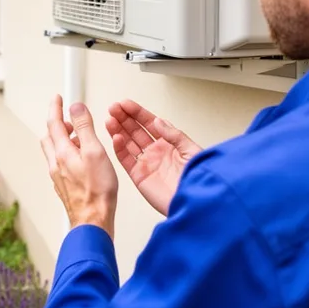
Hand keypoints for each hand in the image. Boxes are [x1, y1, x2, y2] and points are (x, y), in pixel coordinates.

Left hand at [40, 95, 118, 238]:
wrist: (93, 221)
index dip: (55, 108)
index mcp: (62, 153)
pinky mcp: (65, 187)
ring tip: (78, 137)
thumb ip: (84, 128)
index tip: (57, 98)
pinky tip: (80, 160)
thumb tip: (75, 107)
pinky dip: (67, 154)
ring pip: (54, 152)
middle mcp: (56, 164)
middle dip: (57, 124)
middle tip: (68, 118)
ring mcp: (59, 177)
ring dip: (62, 140)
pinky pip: (60, 164)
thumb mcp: (94, 152)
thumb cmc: (97, 191)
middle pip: (50, 138)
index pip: (53, 123)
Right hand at [105, 100, 201, 215]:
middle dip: (124, 118)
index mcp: (169, 143)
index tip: (125, 104)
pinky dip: (119, 149)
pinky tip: (115, 137)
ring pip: (128, 143)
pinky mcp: (139, 177)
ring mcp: (147, 164)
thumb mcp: (190, 150)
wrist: (195, 203)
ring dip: (118, 130)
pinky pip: (126, 160)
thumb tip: (157, 120)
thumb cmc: (198, 179)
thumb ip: (173, 134)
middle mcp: (156, 152)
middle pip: (135, 131)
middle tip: (113, 108)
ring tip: (110, 119)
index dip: (137, 113)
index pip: (149, 123)